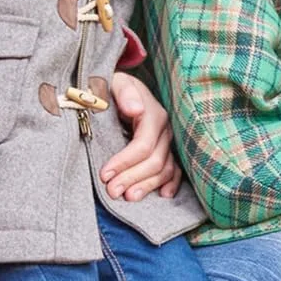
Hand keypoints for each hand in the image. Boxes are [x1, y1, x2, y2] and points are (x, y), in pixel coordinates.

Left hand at [102, 73, 182, 200]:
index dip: (125, 162)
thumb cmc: (114, 86)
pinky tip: (164, 195)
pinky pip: (176, 170)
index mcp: (154, 114)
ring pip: (165, 169)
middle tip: (112, 192)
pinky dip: (171, 183)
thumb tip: (136, 110)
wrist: (123, 87)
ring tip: (129, 197)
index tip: (104, 175)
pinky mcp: (170, 149)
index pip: (143, 145)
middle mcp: (166, 129)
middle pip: (155, 160)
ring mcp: (170, 141)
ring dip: (148, 185)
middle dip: (133, 178)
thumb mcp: (115, 83)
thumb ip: (124, 93)